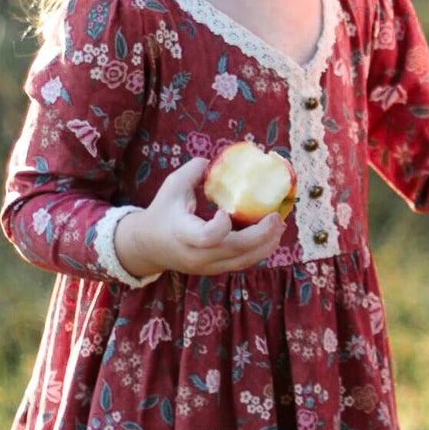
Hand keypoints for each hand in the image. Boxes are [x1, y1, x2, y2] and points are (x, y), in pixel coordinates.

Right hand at [114, 160, 288, 278]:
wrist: (148, 247)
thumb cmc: (163, 211)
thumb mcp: (172, 186)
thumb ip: (196, 170)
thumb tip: (223, 160)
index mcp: (182, 233)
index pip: (207, 237)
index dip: (222, 226)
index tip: (225, 209)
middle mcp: (196, 255)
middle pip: (235, 250)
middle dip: (261, 234)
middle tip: (277, 216)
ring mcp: (207, 267)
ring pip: (243, 261)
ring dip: (266, 244)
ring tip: (280, 225)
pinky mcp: (215, 270)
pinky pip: (242, 263)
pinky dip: (259, 250)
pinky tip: (271, 234)